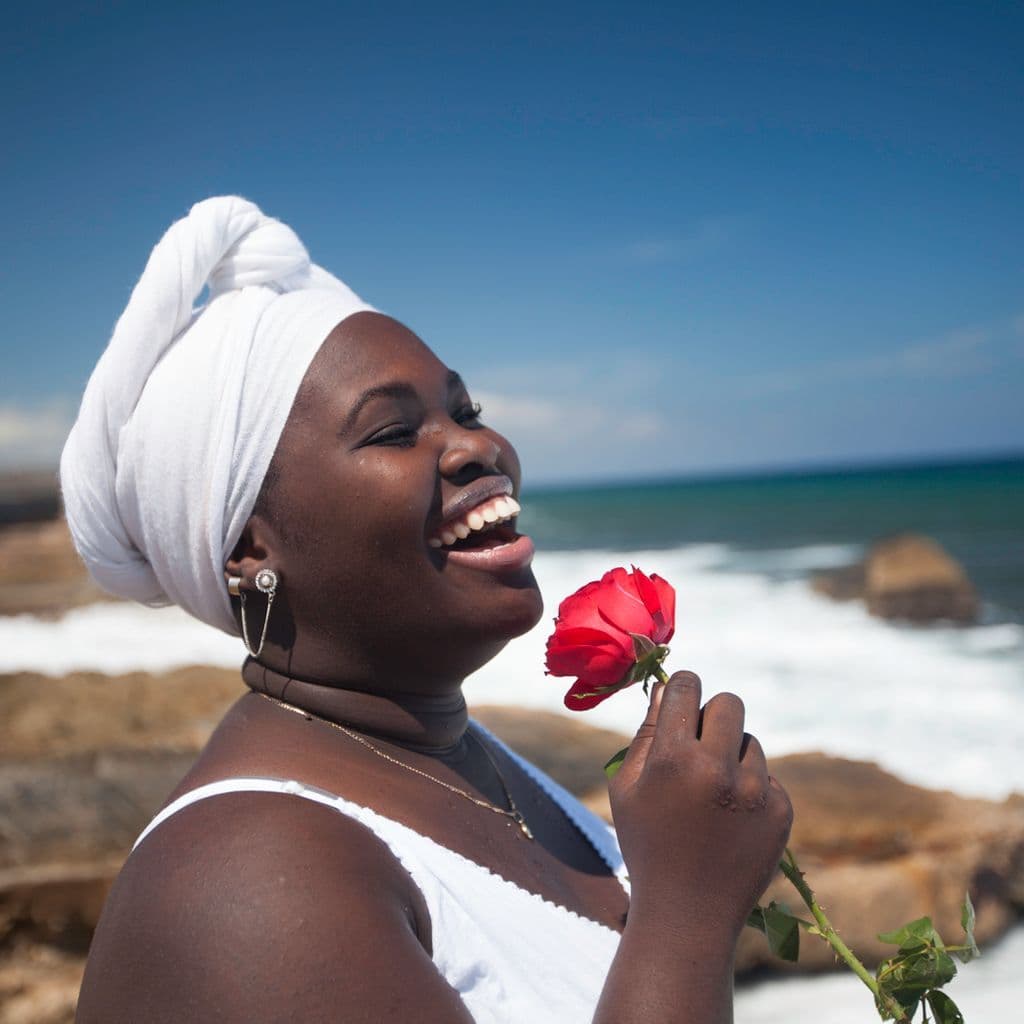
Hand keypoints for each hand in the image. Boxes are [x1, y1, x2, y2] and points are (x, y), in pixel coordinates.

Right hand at [609, 671, 792, 941]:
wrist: (688, 917)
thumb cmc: (647, 846)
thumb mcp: (627, 789)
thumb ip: (647, 734)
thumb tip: (667, 687)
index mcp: (673, 760)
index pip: (687, 689)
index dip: (682, 687)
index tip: (681, 694)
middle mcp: (718, 769)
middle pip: (729, 703)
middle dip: (712, 713)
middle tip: (699, 739)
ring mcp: (755, 792)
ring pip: (749, 742)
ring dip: (731, 756)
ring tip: (711, 797)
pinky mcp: (781, 813)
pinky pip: (768, 777)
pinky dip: (751, 790)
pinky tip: (731, 822)